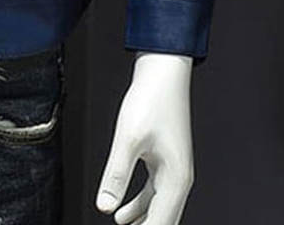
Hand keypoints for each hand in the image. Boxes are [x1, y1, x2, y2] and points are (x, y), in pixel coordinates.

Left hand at [96, 53, 193, 224]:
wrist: (163, 73)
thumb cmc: (150, 101)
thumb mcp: (128, 139)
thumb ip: (116, 174)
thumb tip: (104, 206)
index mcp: (176, 180)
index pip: (161, 223)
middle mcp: (179, 179)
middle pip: (163, 219)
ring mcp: (173, 169)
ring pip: (157, 207)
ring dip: (140, 220)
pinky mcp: (164, 159)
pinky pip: (153, 192)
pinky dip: (139, 204)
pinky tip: (122, 210)